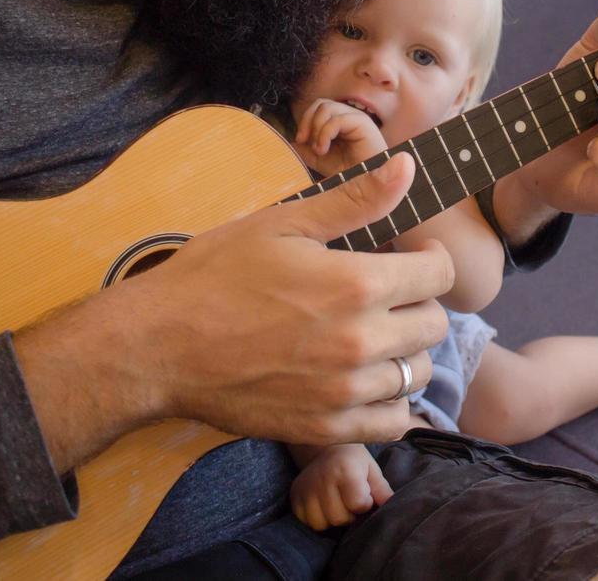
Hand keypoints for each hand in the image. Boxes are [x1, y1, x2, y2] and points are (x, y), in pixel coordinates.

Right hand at [17, 153, 452, 470]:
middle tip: (386, 293)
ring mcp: (344, 391)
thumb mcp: (283, 223)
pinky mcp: (325, 428)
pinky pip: (392, 423)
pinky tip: (366, 380)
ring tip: (374, 333)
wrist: (159, 345)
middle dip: (419, 302)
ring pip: (417, 373)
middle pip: (434, 324)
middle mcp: (361, 341)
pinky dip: (390, 402)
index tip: (411, 255)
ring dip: (405, 351)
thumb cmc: (215, 275)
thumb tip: (409, 168)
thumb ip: (355, 199)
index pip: (439, 274)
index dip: (430, 258)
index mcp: (356, 284)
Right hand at [291, 443, 394, 530]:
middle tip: (349, 500)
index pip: (358, 504)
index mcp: (345, 469)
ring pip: (322, 523)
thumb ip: (382, 490)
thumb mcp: (371, 469)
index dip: (364, 503)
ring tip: (336, 503)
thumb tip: (391, 507)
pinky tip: (323, 504)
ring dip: (332, 518)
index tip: (363, 493)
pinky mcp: (295, 495)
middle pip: (339, 518)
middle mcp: (323, 477)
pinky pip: (307, 521)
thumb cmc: (353, 460)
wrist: (324, 447)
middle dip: (349, 514)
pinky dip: (317, 518)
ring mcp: (306, 487)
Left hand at [293, 98, 386, 174]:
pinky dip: (324, 134)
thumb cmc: (347, 172)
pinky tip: (324, 149)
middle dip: (307, 121)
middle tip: (304, 141)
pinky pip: (336, 119)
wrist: (364, 184)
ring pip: (326, 108)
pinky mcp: (362, 123)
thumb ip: (305, 147)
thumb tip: (289, 139)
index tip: (299, 140)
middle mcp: (349, 116)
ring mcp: (356, 118)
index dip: (305, 120)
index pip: (318, 107)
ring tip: (319, 149)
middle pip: (321, 103)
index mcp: (340, 121)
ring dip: (316, 129)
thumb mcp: (319, 159)